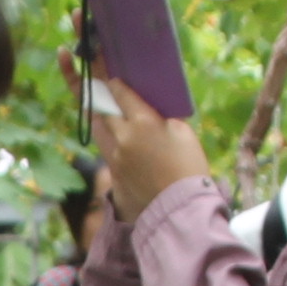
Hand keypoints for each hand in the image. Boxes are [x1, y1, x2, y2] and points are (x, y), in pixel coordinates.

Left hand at [93, 79, 209, 215]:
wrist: (180, 205)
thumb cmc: (188, 166)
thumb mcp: (182, 131)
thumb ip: (161, 115)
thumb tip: (148, 109)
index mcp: (142, 122)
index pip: (120, 94)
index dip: (116, 85)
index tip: (113, 80)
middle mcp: (123, 137)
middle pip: (103, 109)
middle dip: (103, 97)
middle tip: (100, 87)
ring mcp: (115, 156)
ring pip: (98, 128)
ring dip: (99, 117)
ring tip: (99, 108)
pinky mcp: (114, 172)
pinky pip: (104, 147)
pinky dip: (106, 137)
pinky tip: (112, 134)